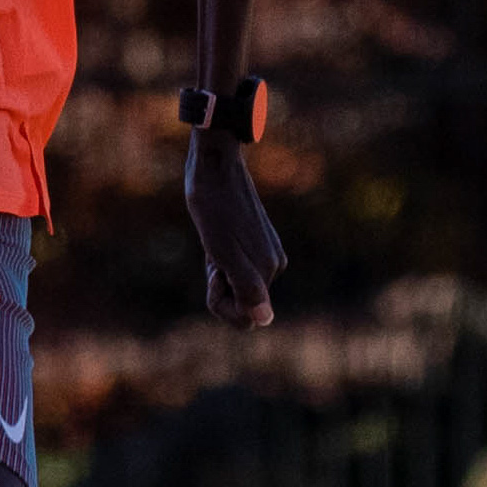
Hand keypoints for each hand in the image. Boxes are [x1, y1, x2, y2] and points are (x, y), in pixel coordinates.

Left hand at [187, 133, 283, 328]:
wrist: (214, 166)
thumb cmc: (213, 208)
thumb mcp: (223, 252)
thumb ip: (246, 288)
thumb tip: (265, 320)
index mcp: (267, 271)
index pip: (247, 318)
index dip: (223, 303)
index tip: (214, 273)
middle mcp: (274, 265)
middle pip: (243, 302)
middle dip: (220, 287)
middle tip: (212, 254)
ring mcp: (267, 253)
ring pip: (238, 286)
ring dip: (219, 271)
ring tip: (214, 243)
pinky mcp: (258, 242)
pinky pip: (237, 269)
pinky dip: (220, 261)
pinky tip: (216, 238)